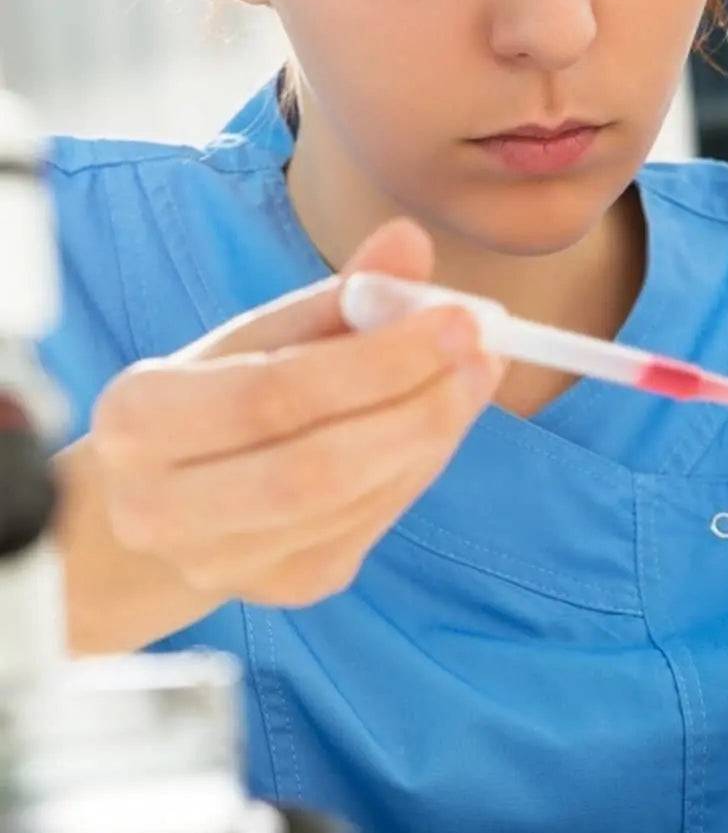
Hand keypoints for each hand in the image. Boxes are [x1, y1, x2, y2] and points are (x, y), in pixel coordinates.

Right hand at [86, 219, 502, 608]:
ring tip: (470, 382)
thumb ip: (334, 296)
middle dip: (416, 409)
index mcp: (140, 420)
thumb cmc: (215, 403)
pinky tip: (435, 428)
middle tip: (482, 359)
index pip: (273, 394)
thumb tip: (410, 242)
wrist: (166, 503)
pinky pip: (368, 529)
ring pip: (350, 504)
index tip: (458, 321)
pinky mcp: (280, 590)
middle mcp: (162, 507)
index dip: (377, 362)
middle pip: (314, 468)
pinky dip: (413, 472)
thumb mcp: (256, 340)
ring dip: (428, 439)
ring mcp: (221, 563)